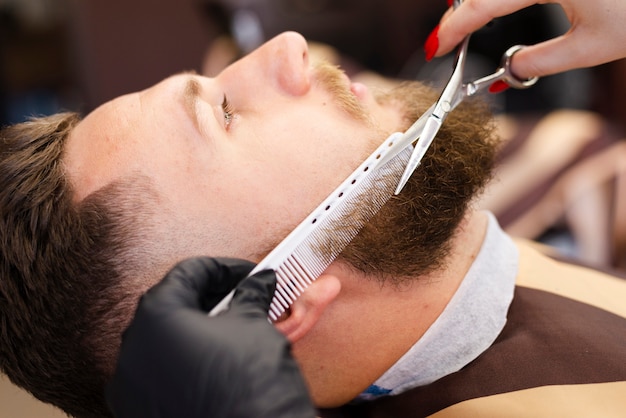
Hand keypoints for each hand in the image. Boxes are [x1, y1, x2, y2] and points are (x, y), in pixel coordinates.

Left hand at [106, 257, 315, 417]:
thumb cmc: (250, 381)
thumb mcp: (254, 326)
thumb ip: (251, 296)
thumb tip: (260, 281)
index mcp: (156, 315)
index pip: (189, 272)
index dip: (226, 268)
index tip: (250, 274)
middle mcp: (133, 347)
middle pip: (172, 305)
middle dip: (210, 297)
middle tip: (243, 297)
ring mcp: (131, 384)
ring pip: (163, 341)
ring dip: (196, 329)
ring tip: (232, 330)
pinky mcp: (138, 411)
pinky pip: (159, 372)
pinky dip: (185, 359)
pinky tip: (215, 361)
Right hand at [430, 0, 625, 77]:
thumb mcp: (588, 48)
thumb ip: (536, 63)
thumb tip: (506, 73)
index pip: (484, 4)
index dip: (454, 28)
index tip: (436, 47)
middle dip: (462, 9)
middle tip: (448, 35)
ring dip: (483, 0)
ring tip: (468, 19)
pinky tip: (498, 5)